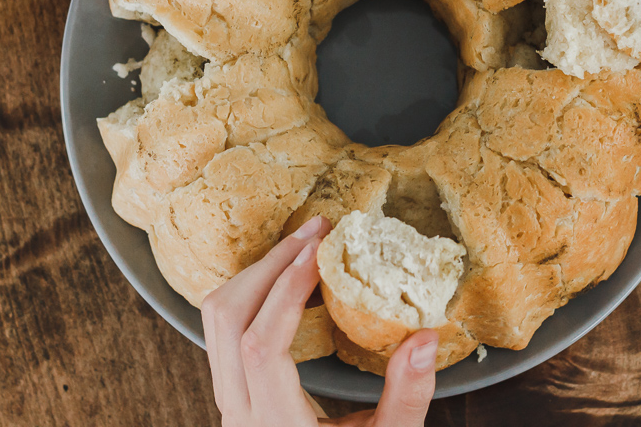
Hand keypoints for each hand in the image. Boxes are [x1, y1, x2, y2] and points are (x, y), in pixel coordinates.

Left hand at [201, 215, 438, 425]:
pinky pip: (223, 332)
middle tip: (316, 231)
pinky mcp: (233, 395)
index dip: (286, 292)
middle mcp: (239, 415)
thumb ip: (407, 398)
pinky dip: (252, 294)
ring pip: (215, 321)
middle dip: (269, 265)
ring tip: (305, 247)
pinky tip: (291, 279)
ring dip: (257, 274)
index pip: (260, 347)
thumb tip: (425, 336)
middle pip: (225, 320)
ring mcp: (229, 405)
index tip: (321, 252)